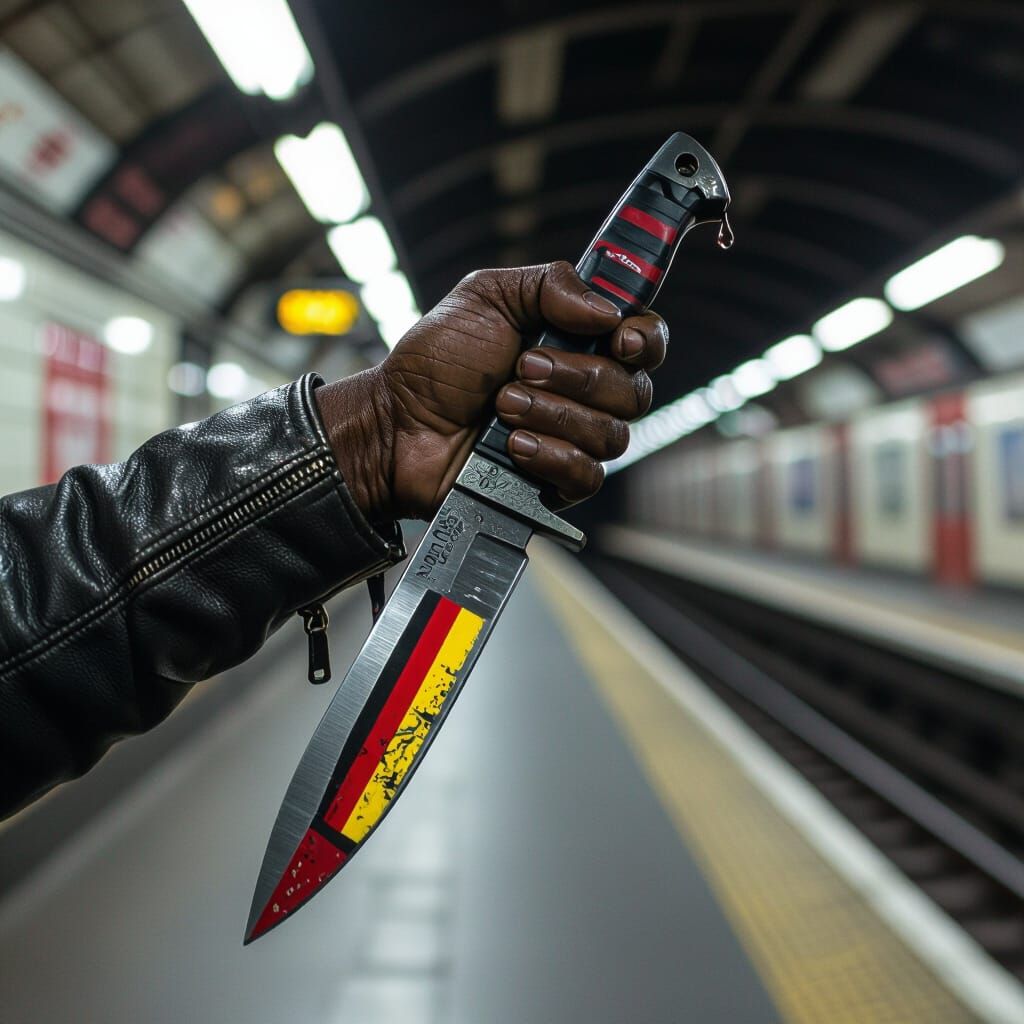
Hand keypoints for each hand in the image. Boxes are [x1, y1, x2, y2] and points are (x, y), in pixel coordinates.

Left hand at [315, 261, 666, 521]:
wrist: (396, 423)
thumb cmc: (435, 363)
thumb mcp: (485, 297)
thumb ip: (550, 284)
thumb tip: (607, 309)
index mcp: (577, 342)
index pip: (645, 341)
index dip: (646, 340)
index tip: (620, 339)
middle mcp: (583, 392)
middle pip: (635, 391)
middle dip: (579, 377)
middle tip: (522, 368)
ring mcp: (571, 440)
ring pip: (612, 435)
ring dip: (555, 415)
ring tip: (503, 406)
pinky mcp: (554, 483)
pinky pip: (588, 476)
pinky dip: (554, 457)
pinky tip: (515, 446)